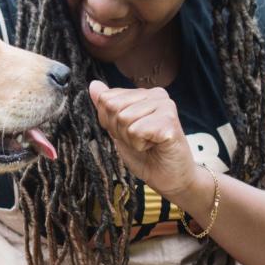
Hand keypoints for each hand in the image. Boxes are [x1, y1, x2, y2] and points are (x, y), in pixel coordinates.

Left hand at [88, 80, 195, 195]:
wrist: (170, 179)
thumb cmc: (146, 156)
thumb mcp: (119, 130)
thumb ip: (107, 108)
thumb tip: (93, 85)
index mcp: (144, 94)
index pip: (106, 98)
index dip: (110, 122)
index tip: (129, 133)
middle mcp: (157, 95)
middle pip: (113, 107)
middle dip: (119, 130)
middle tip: (140, 140)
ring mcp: (165, 106)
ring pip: (124, 118)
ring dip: (131, 139)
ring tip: (148, 144)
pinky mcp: (170, 121)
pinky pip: (136, 130)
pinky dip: (140, 145)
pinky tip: (155, 146)